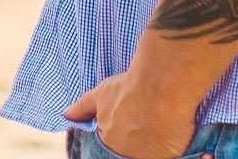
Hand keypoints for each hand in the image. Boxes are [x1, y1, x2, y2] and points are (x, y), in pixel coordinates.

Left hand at [63, 71, 196, 158]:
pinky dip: (167, 147)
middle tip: (143, 125)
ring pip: (148, 153)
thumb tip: (66, 114)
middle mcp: (127, 156)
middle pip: (129, 152)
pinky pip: (168, 155)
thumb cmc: (129, 89)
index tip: (129, 126)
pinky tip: (169, 133)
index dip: (121, 137)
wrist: (161, 87)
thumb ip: (83, 108)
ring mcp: (149, 158)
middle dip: (135, 142)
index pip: (110, 149)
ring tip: (156, 126)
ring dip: (151, 145)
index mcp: (109, 146)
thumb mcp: (101, 95)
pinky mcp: (171, 158)